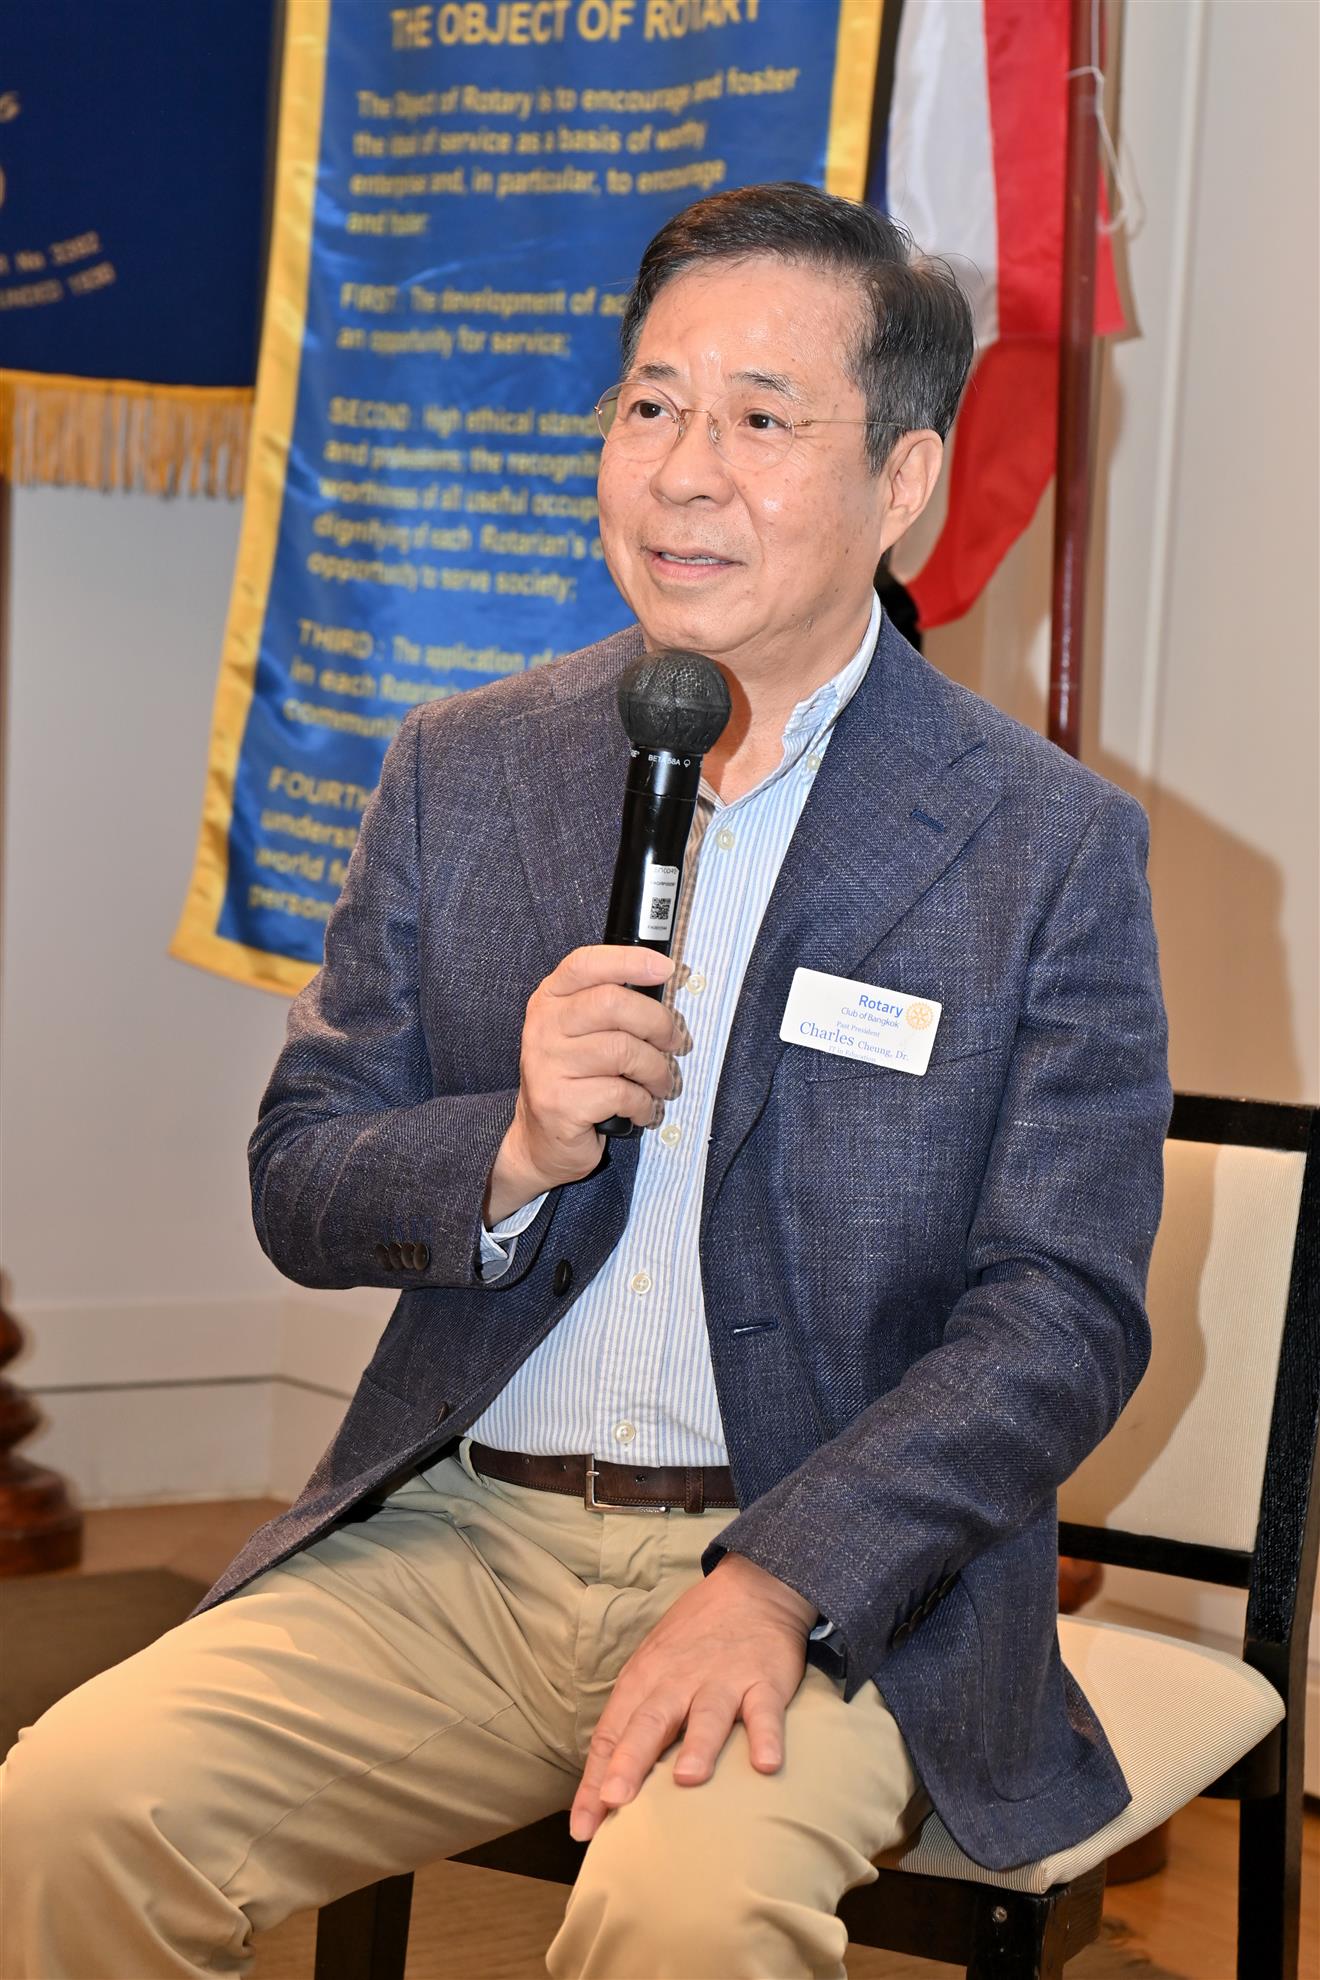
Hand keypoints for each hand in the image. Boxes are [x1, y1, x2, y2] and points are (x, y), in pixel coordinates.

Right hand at [485, 945, 688, 1222]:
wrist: (541, 1141)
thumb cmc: (577, 1079)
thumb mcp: (584, 1033)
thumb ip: (613, 1006)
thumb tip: (667, 981)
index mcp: (550, 1000)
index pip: (585, 964)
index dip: (629, 961)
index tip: (667, 969)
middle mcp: (542, 1027)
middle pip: (612, 1003)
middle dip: (658, 1022)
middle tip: (676, 1043)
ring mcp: (546, 1065)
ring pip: (624, 1051)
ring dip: (657, 1070)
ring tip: (662, 1084)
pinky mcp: (559, 1103)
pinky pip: (622, 1093)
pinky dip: (644, 1103)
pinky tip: (643, 1110)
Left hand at [569, 1553, 816, 1842]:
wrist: (752, 1587)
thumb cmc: (692, 1642)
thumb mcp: (653, 1670)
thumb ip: (633, 1722)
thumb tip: (604, 1788)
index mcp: (644, 1680)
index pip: (612, 1732)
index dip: (594, 1779)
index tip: (581, 1827)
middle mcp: (678, 1680)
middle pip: (650, 1721)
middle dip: (630, 1760)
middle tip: (614, 1799)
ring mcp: (722, 1680)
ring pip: (706, 1714)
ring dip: (697, 1745)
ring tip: (687, 1779)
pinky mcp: (764, 1680)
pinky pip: (765, 1710)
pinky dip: (767, 1736)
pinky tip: (765, 1765)